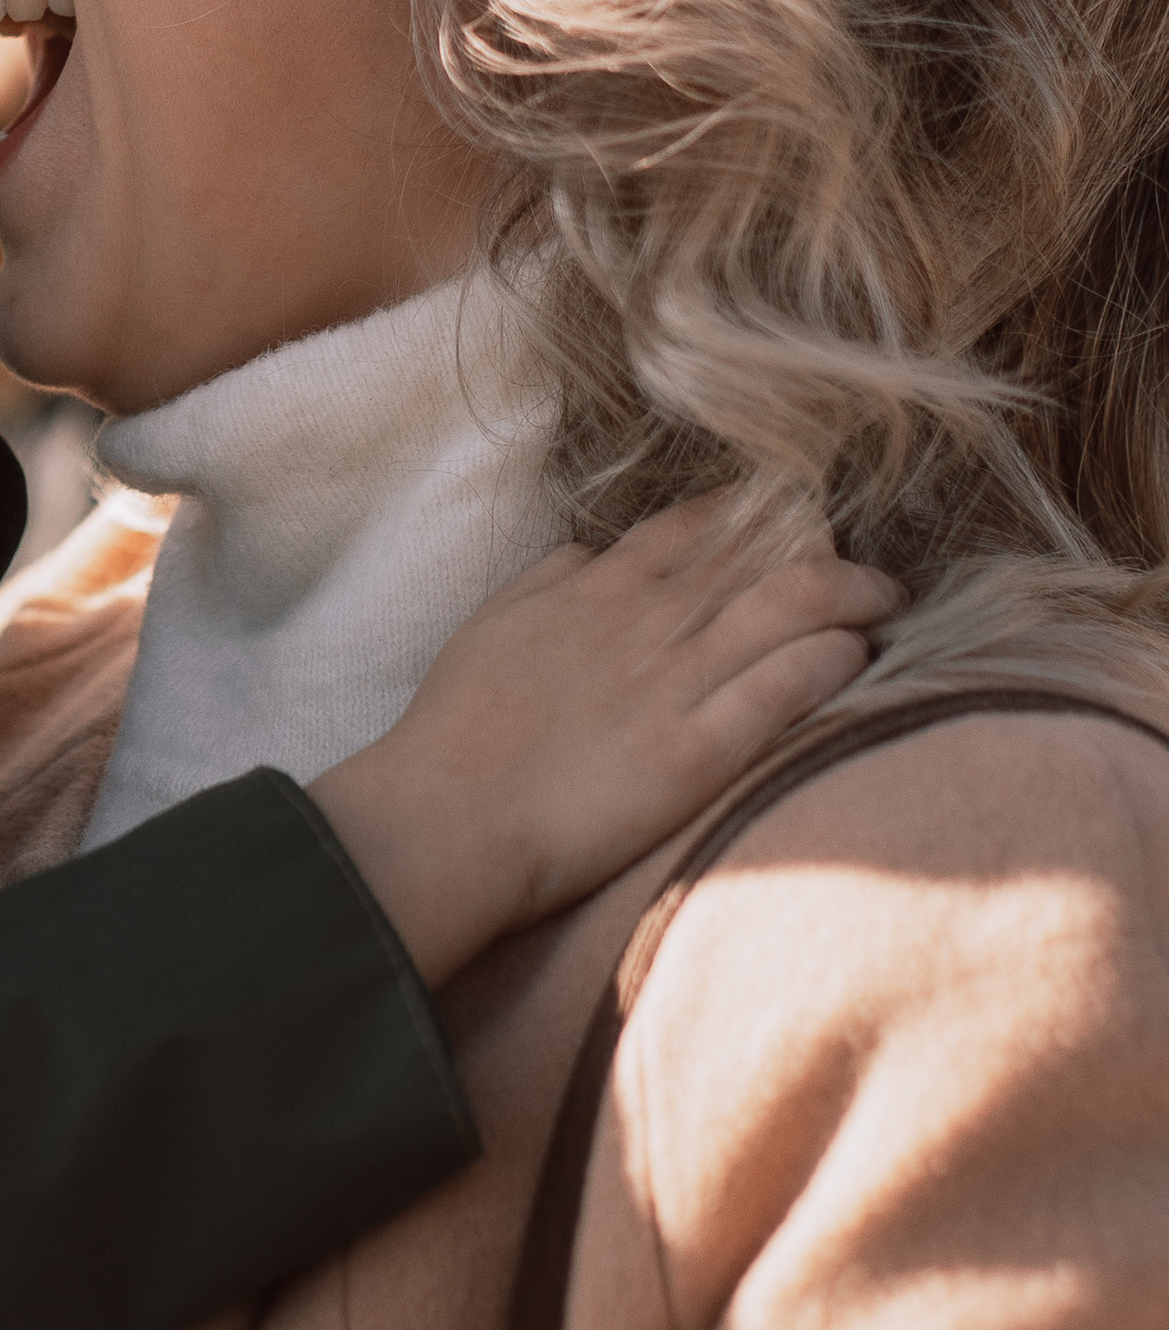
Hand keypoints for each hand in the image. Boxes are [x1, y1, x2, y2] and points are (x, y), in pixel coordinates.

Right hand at [310, 497, 903, 986]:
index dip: (754, 513)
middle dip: (823, 548)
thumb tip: (586, 554)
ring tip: (886, 601)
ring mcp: (674, 683)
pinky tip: (857, 653)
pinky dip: (828, 662)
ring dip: (849, 594)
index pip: (696, 527)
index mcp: (598, 588)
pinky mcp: (696, 753)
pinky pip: (781, 689)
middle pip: (759, 556)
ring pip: (787, 608)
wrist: (444, 816)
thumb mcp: (491, 626)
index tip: (794, 515)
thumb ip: (546, 582)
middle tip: (864, 563)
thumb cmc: (457, 729)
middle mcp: (647, 620)